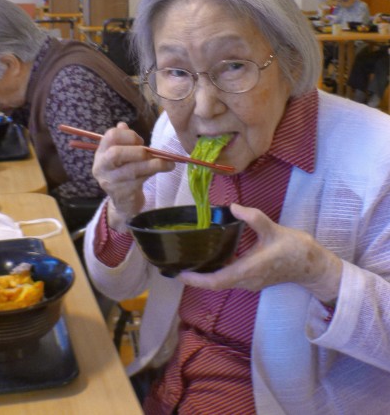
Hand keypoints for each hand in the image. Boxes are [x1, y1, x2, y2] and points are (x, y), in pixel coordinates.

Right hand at [93, 122, 173, 230]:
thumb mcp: (122, 155)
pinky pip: (139, 181)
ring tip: (167, 162)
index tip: (140, 141)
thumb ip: (123, 140)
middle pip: (115, 153)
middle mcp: (101, 167)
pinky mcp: (122, 194)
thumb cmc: (125, 174)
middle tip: (149, 153)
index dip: (128, 135)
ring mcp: (110, 182)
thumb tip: (123, 125)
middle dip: (137, 151)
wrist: (123, 202)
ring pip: (132, 169)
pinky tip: (165, 168)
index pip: (110, 136)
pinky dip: (154, 173)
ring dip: (153, 164)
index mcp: (101, 153)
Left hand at [179, 203, 342, 301]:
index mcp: (249, 270)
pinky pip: (229, 278)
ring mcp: (250, 282)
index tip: (180, 273)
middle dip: (195, 276)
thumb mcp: (274, 229)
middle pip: (216, 283)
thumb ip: (253, 218)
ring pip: (222, 281)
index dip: (197, 279)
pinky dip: (216, 271)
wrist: (314, 266)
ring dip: (205, 273)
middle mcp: (246, 280)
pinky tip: (209, 257)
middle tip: (177, 262)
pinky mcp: (253, 279)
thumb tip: (234, 207)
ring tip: (188, 259)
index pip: (217, 281)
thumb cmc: (295, 249)